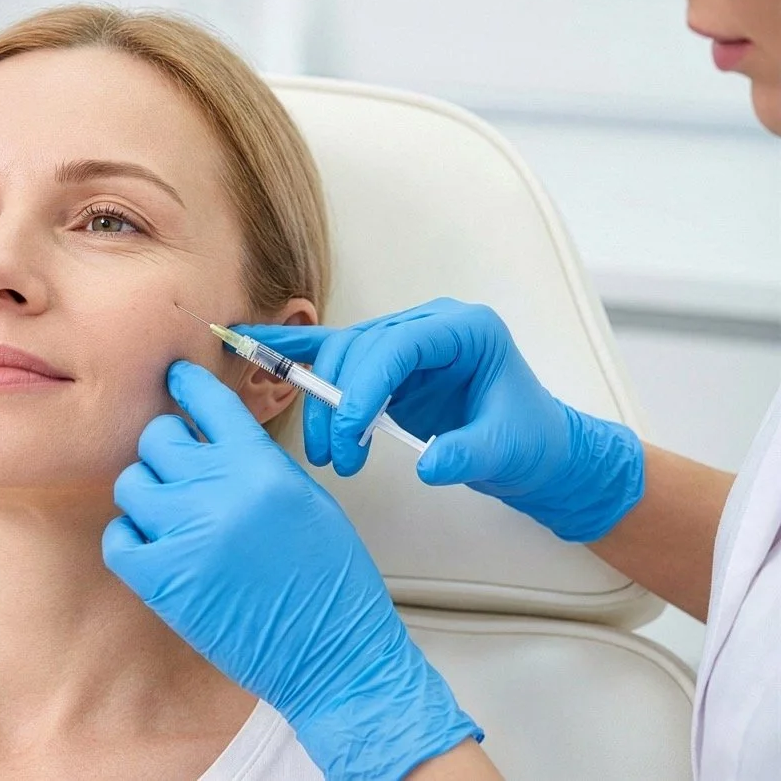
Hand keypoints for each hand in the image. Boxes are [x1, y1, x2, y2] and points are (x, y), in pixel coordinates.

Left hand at [103, 361, 481, 778]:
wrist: (333, 653)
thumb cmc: (330, 582)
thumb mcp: (305, 500)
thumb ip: (256, 462)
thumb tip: (212, 440)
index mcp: (260, 466)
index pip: (209, 402)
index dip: (187, 384)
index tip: (174, 377)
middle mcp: (219, 491)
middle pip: (157, 439)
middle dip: (165, 451)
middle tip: (179, 473)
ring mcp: (186, 534)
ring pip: (132, 485)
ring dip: (148, 497)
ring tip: (172, 518)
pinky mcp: (162, 579)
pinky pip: (119, 538)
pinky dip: (131, 540)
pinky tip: (156, 549)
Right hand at [237, 298, 644, 542]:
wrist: (537, 451)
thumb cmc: (531, 442)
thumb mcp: (509, 451)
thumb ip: (470, 454)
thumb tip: (431, 465)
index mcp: (465, 330)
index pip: (400, 344)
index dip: (367, 383)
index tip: (351, 431)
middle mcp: (429, 326)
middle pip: (361, 348)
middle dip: (339, 403)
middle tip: (338, 459)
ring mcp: (404, 342)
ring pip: (342, 357)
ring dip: (324, 405)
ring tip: (329, 455)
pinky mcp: (385, 364)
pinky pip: (335, 354)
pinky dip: (296, 355)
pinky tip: (254, 347)